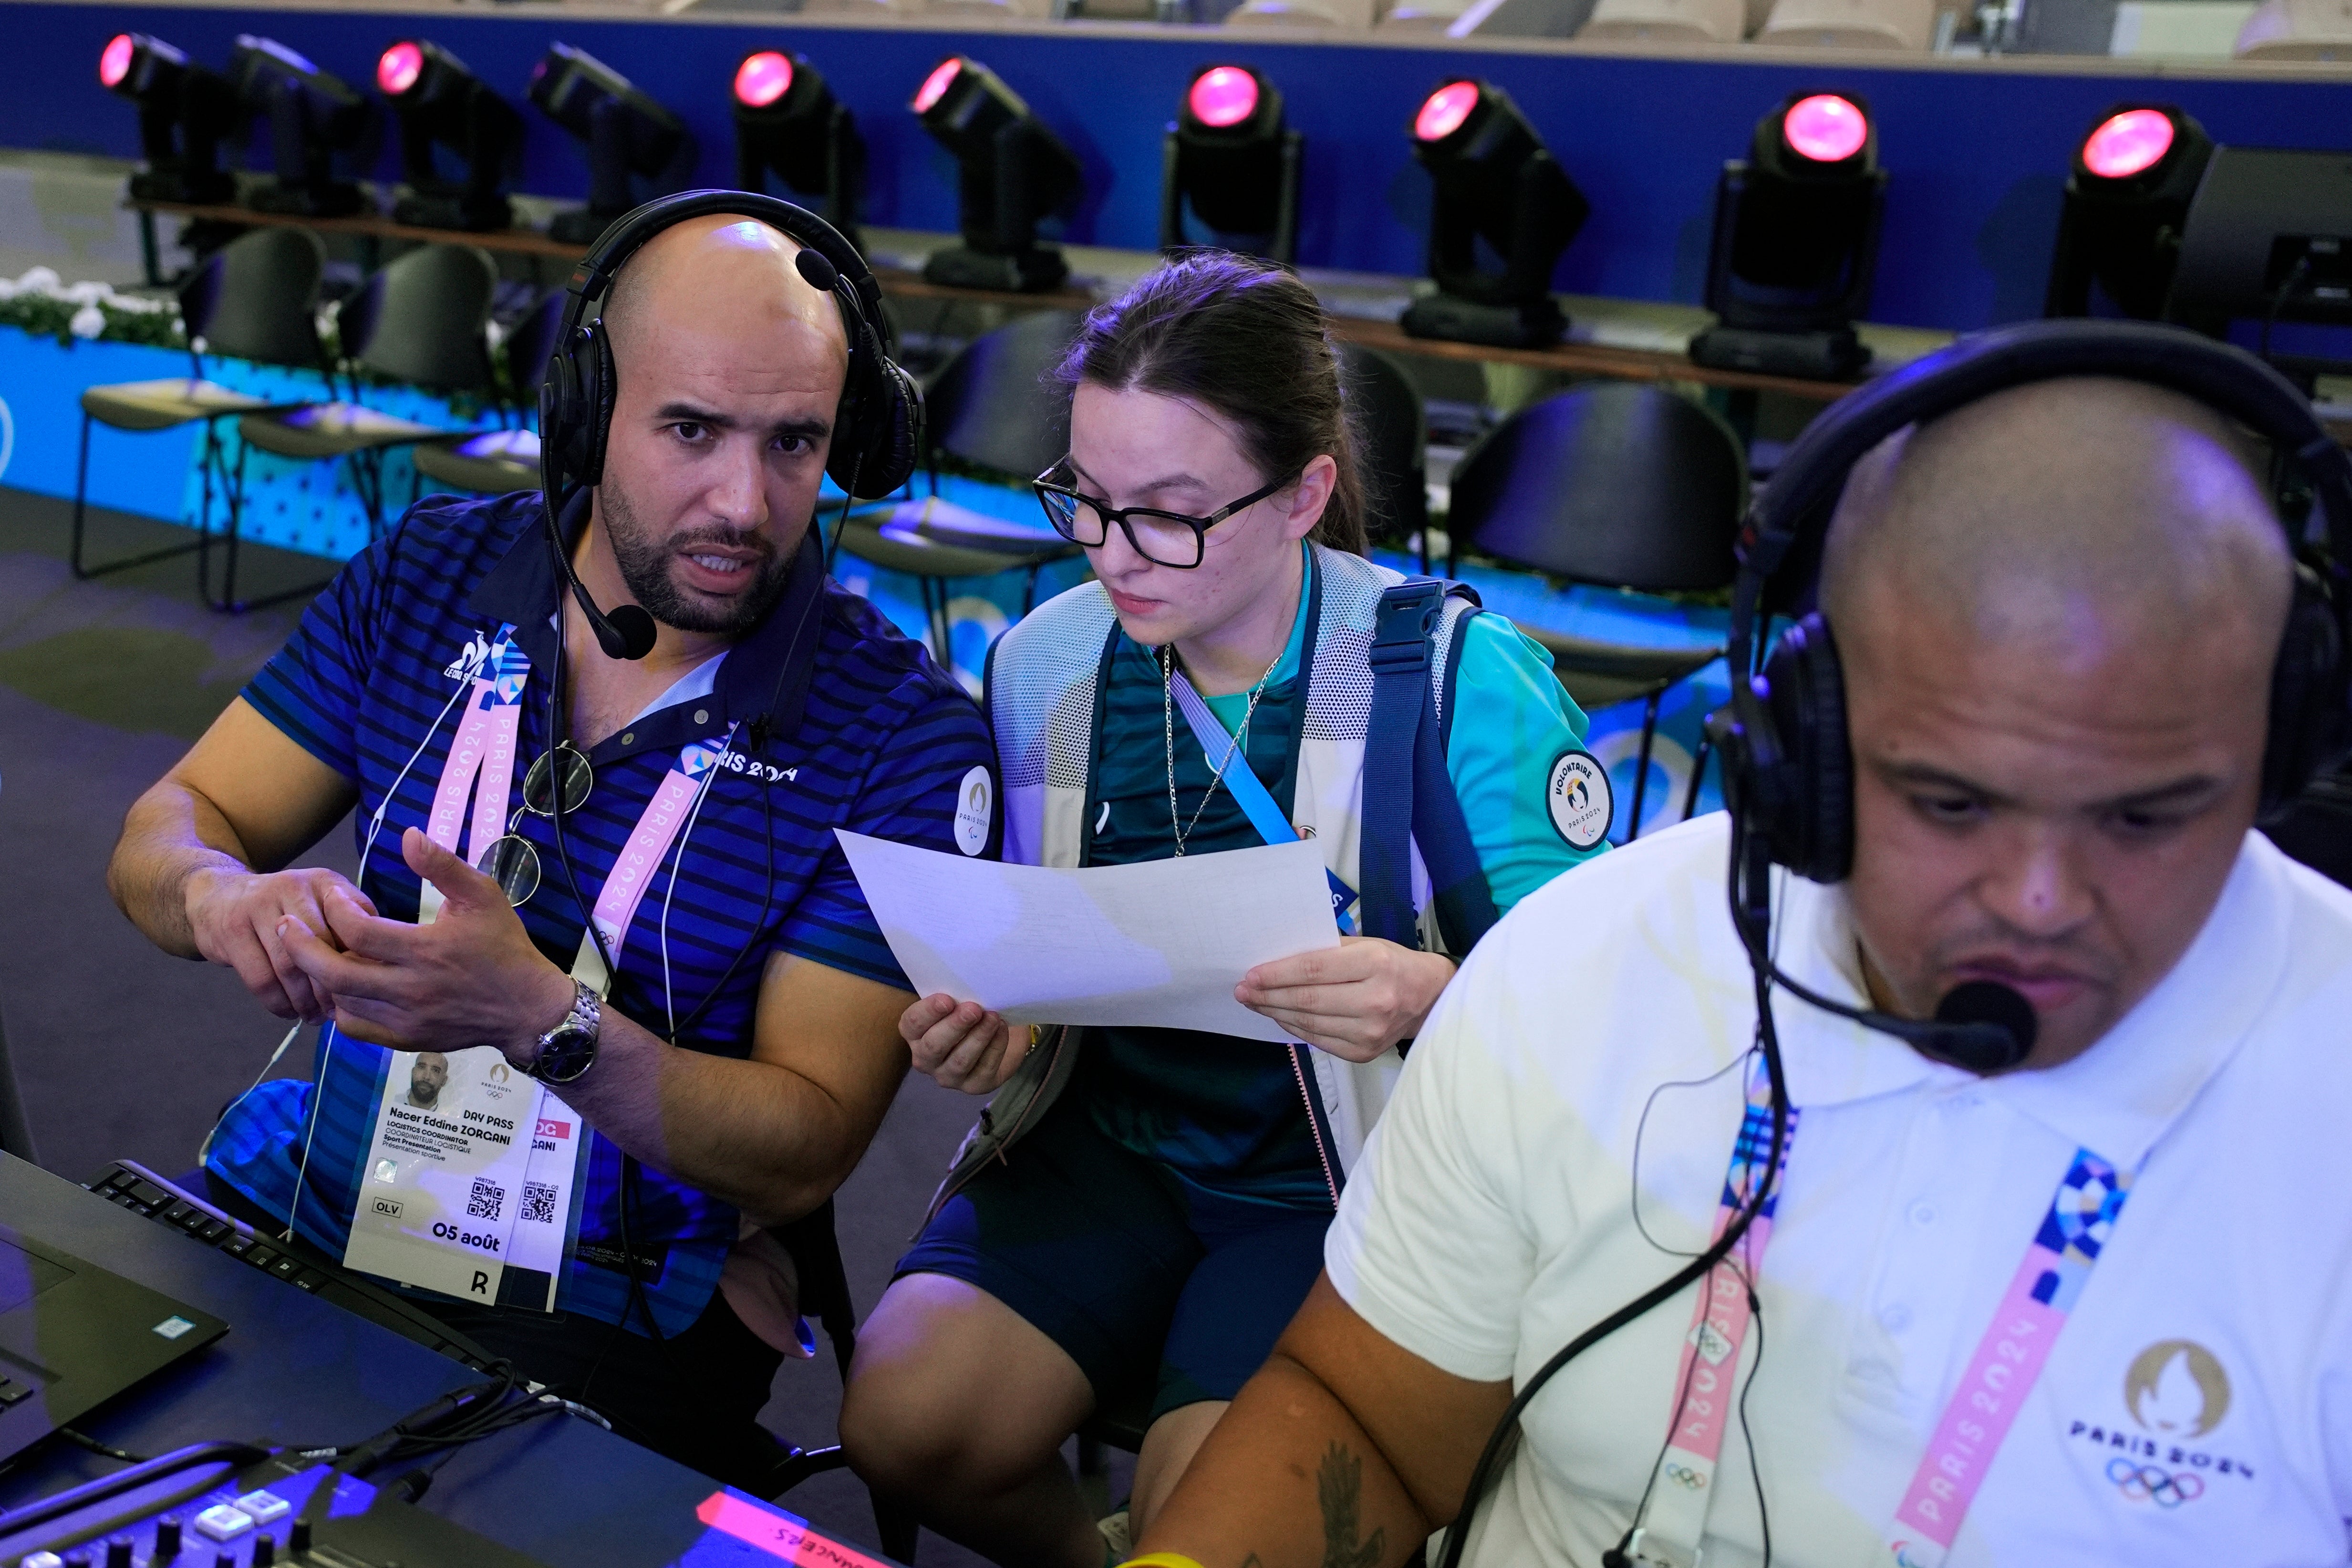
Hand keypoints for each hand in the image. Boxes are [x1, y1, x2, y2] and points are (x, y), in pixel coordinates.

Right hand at [185, 864, 375, 1023]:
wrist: (218, 898)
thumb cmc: (286, 911)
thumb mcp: (323, 904)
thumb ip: (354, 927)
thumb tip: (383, 969)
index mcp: (325, 883)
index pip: (353, 926)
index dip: (360, 964)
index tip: (366, 991)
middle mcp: (293, 887)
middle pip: (322, 948)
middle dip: (332, 987)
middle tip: (338, 1013)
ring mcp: (258, 907)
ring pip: (290, 966)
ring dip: (305, 1001)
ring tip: (315, 1017)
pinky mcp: (231, 931)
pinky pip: (261, 979)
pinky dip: (278, 1003)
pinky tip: (289, 1013)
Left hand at [276, 828, 573, 1060]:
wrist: (528, 1009)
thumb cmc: (505, 947)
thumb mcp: (484, 896)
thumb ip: (443, 866)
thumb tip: (407, 835)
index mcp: (426, 949)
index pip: (359, 930)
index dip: (336, 909)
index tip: (334, 895)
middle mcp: (410, 988)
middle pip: (334, 972)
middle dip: (301, 947)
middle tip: (286, 926)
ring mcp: (406, 1018)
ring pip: (340, 1000)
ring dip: (321, 976)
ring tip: (315, 953)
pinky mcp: (406, 1039)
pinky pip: (355, 1027)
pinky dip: (340, 1007)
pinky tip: (343, 988)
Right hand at [900, 994, 1032, 1094]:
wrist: (1001, 1035)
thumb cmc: (973, 1013)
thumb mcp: (961, 1000)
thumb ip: (956, 994)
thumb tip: (966, 984)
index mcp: (915, 1034)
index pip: (911, 1024)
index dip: (928, 1012)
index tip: (947, 999)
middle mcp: (926, 1059)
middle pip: (933, 1046)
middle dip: (954, 1026)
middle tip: (973, 1009)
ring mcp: (948, 1076)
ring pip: (959, 1061)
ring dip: (978, 1037)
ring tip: (993, 1017)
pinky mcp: (974, 1086)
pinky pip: (984, 1068)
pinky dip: (995, 1047)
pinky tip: (1002, 1029)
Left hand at [1236, 936, 1457, 1061]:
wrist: (1429, 998)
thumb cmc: (1391, 964)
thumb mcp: (1365, 944)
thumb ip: (1326, 951)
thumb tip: (1277, 960)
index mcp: (1375, 963)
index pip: (1313, 970)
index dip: (1277, 974)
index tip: (1250, 974)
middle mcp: (1375, 999)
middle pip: (1307, 1000)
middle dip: (1268, 995)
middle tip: (1243, 991)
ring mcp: (1371, 1031)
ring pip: (1309, 1023)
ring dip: (1275, 1013)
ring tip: (1255, 1003)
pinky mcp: (1365, 1053)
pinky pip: (1318, 1040)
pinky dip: (1294, 1028)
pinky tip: (1280, 1017)